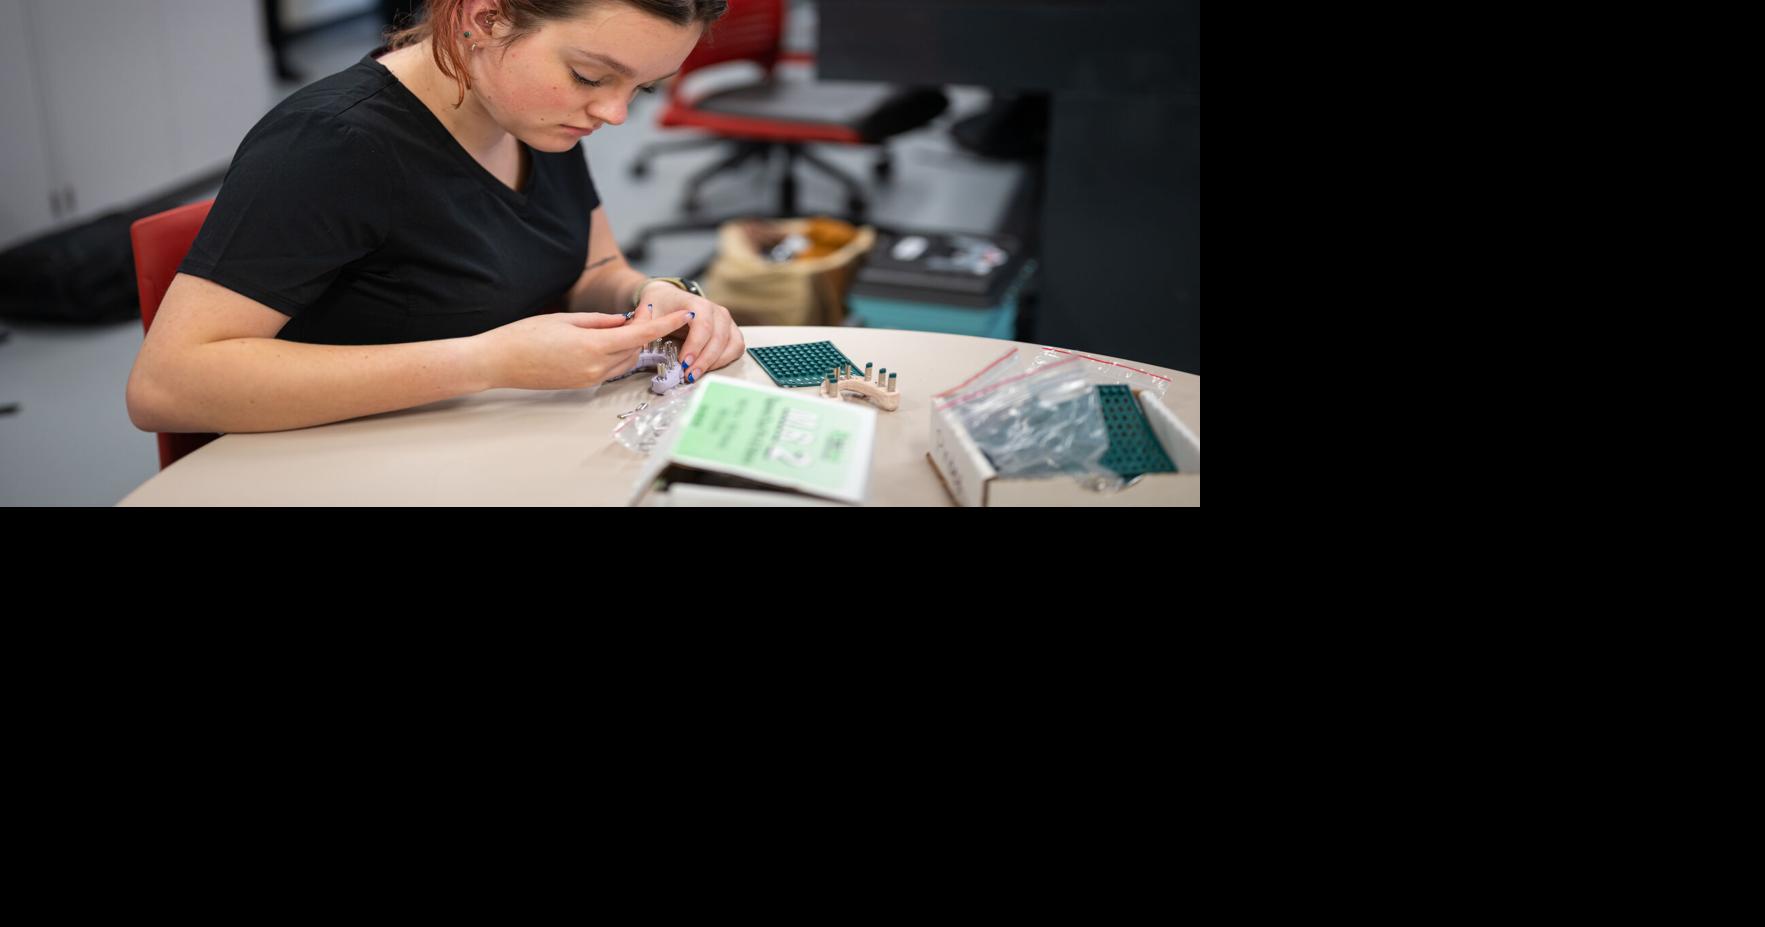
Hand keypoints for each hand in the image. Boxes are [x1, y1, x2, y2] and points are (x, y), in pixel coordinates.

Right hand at [476, 310, 693, 389]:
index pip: (640, 335)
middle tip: (638, 312)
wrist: (498, 362)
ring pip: (624, 361)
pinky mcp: (582, 385)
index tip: (684, 314)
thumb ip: (600, 321)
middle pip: (635, 349)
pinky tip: (604, 342)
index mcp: (593, 347)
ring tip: (618, 326)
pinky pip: (610, 370)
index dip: (664, 324)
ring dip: (628, 345)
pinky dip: (615, 356)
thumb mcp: (567, 319)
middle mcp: (595, 367)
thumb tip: (625, 322)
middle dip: (642, 332)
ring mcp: (589, 379)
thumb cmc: (525, 335)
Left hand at [633, 281, 746, 383]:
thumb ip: (645, 327)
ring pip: (731, 344)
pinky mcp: (731, 331)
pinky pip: (736, 348)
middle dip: (704, 360)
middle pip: (718, 337)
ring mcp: (726, 321)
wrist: (668, 298)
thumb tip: (640, 344)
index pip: (703, 324)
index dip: (696, 345)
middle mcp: (716, 310)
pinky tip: (708, 368)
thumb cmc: (660, 306)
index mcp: (696, 302)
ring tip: (696, 374)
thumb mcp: (648, 313)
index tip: (685, 362)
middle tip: (688, 375)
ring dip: (716, 362)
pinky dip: (724, 361)